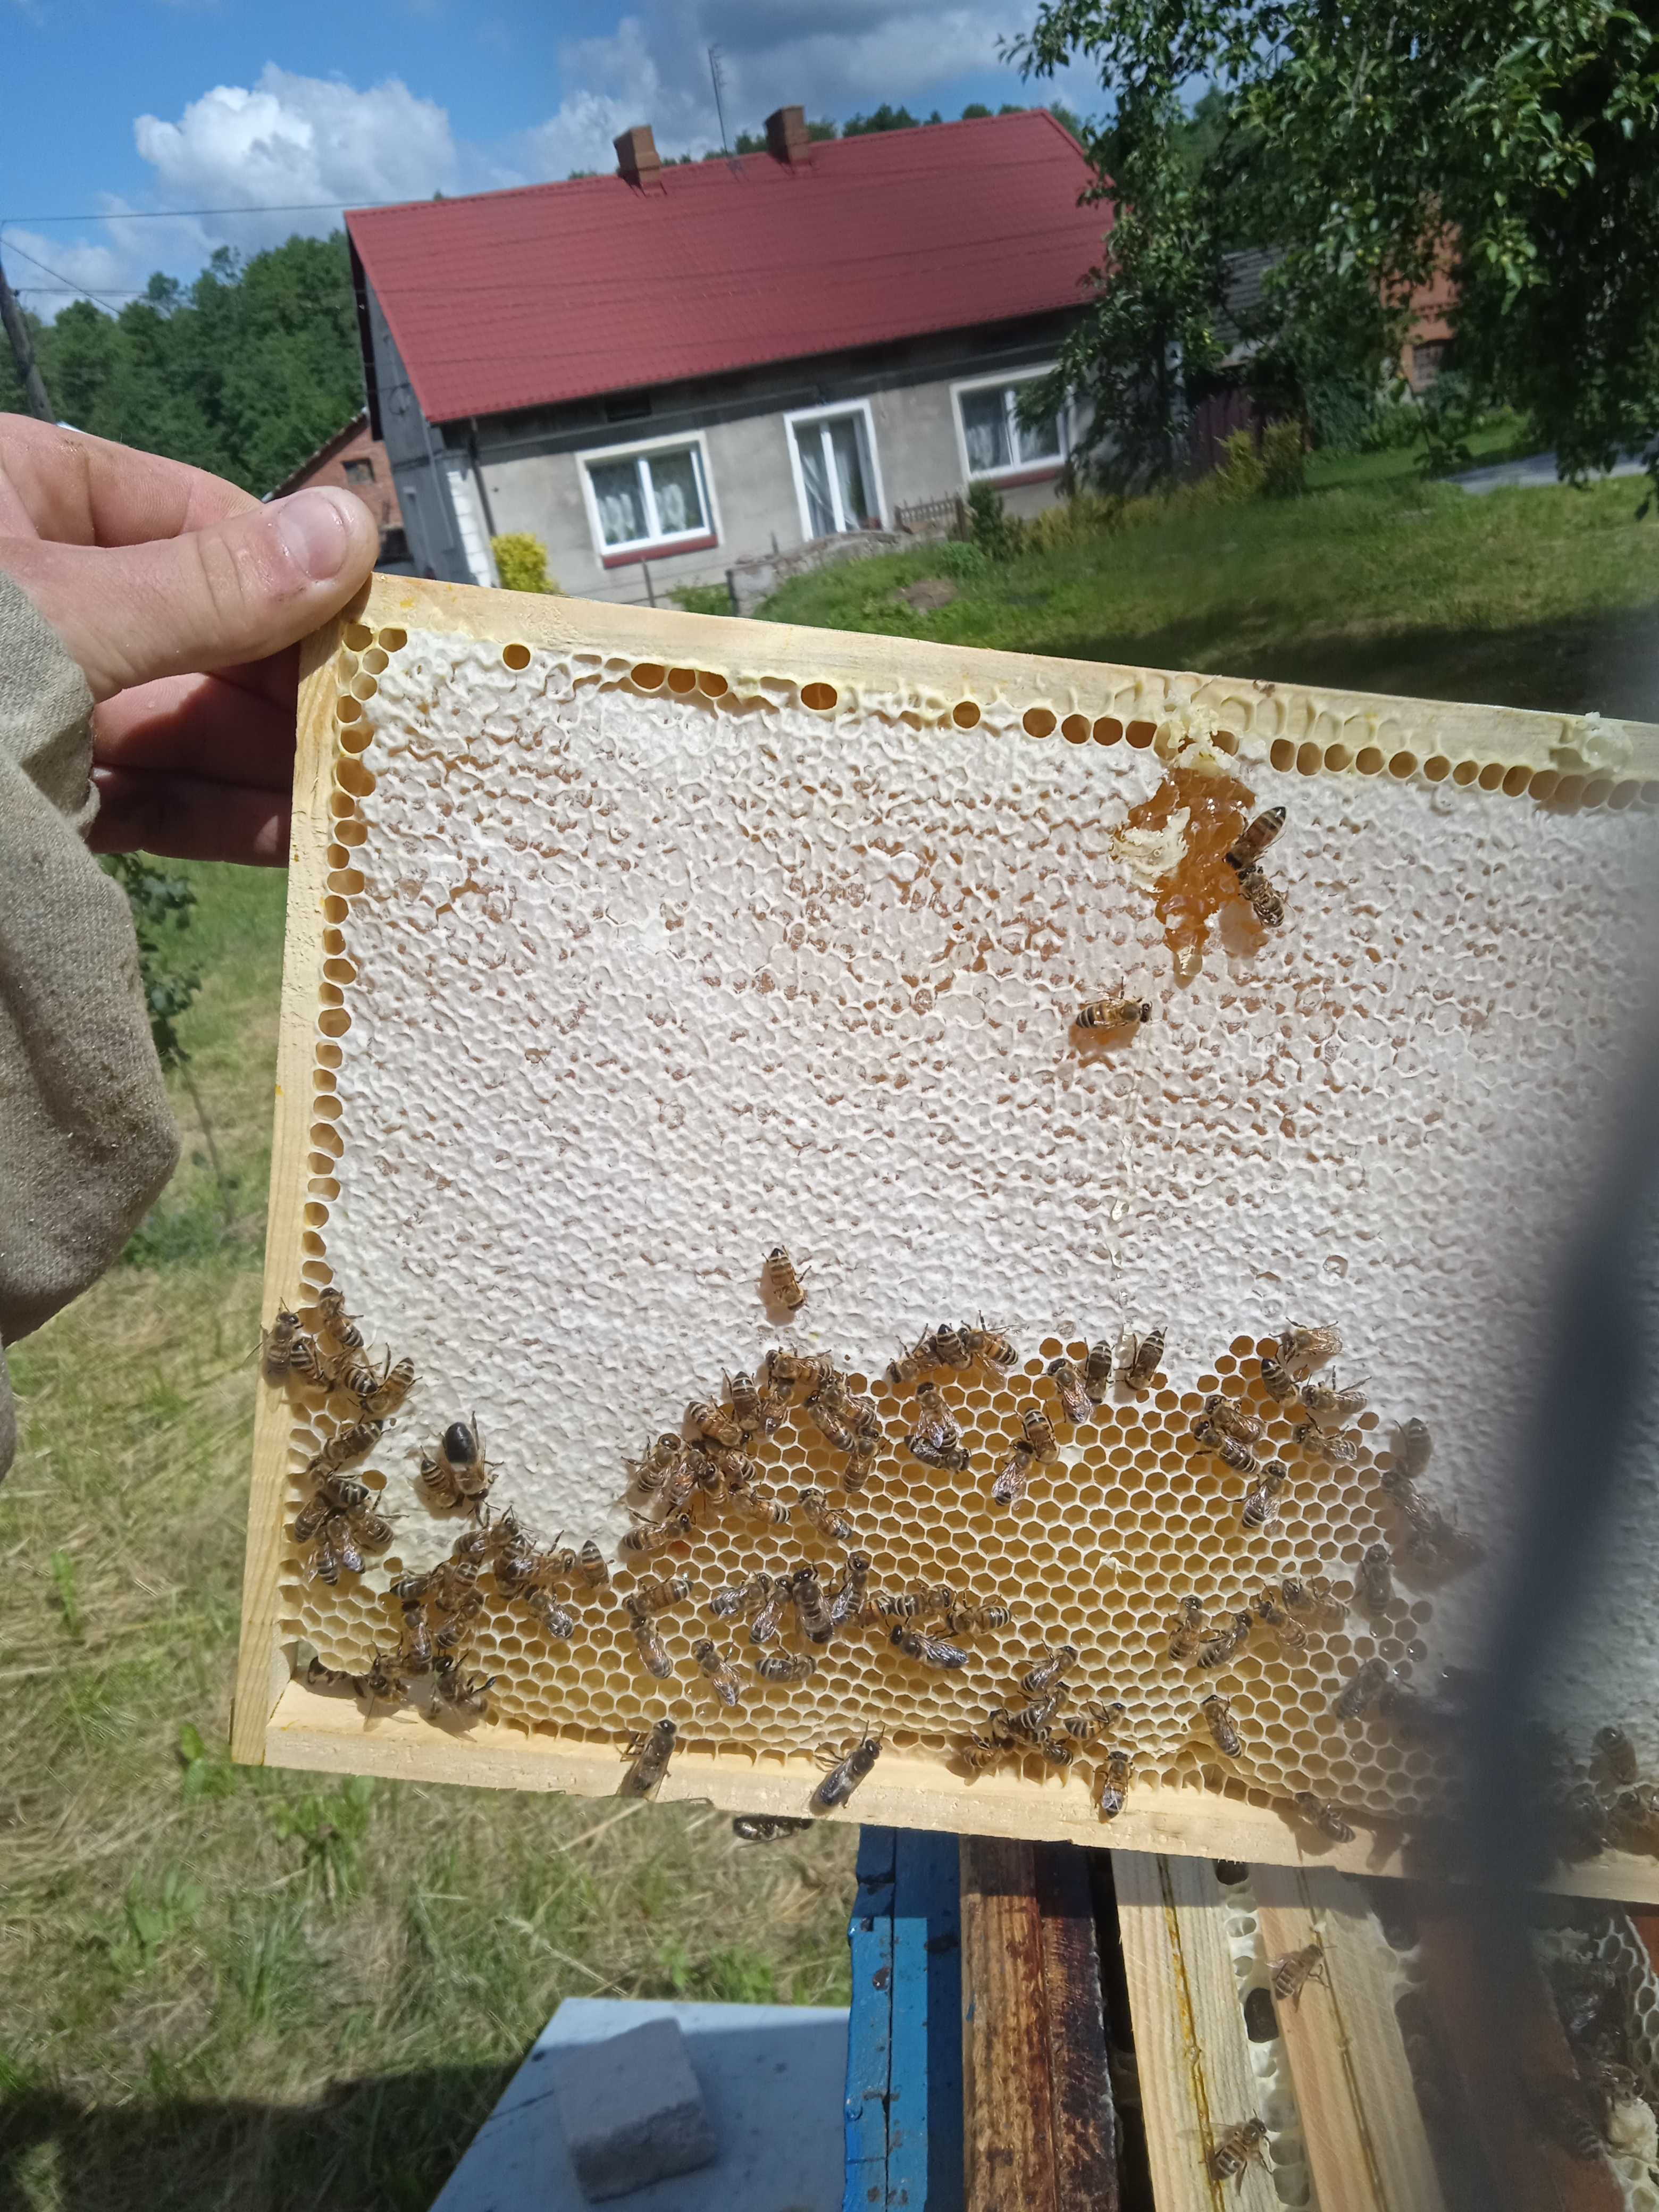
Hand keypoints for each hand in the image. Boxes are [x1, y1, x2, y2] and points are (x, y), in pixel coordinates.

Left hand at [0, 414, 378, 864]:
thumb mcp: (59, 615)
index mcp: (12, 491)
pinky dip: (221, 817)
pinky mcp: (34, 791)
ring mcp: (32, 696)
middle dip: (291, 684)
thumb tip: (349, 530)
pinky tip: (297, 839)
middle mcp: (30, 588)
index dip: (295, 572)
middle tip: (392, 733)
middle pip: (199, 625)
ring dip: (272, 762)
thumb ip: (204, 588)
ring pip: (182, 717)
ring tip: (366, 800)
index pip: (192, 514)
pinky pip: (148, 792)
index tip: (381, 631)